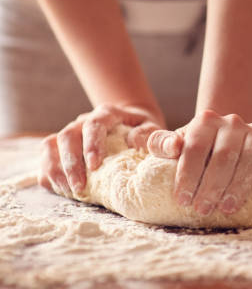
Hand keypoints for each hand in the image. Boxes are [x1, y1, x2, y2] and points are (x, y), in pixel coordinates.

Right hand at [38, 103, 163, 195]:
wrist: (133, 125)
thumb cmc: (143, 129)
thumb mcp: (151, 127)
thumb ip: (147, 133)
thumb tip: (133, 141)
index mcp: (106, 114)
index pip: (94, 124)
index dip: (92, 144)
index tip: (95, 166)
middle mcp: (83, 121)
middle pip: (67, 136)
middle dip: (71, 163)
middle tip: (79, 187)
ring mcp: (71, 133)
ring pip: (51, 145)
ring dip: (56, 169)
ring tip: (69, 191)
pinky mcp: (62, 146)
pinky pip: (47, 157)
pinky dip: (48, 172)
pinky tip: (59, 188)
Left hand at [147, 110, 251, 215]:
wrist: (224, 137)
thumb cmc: (196, 148)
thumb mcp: (174, 144)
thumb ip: (161, 144)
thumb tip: (172, 147)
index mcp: (205, 121)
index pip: (196, 147)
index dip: (189, 174)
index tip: (183, 200)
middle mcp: (232, 123)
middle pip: (224, 155)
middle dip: (213, 185)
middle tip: (203, 210)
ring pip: (251, 156)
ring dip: (239, 184)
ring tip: (227, 208)